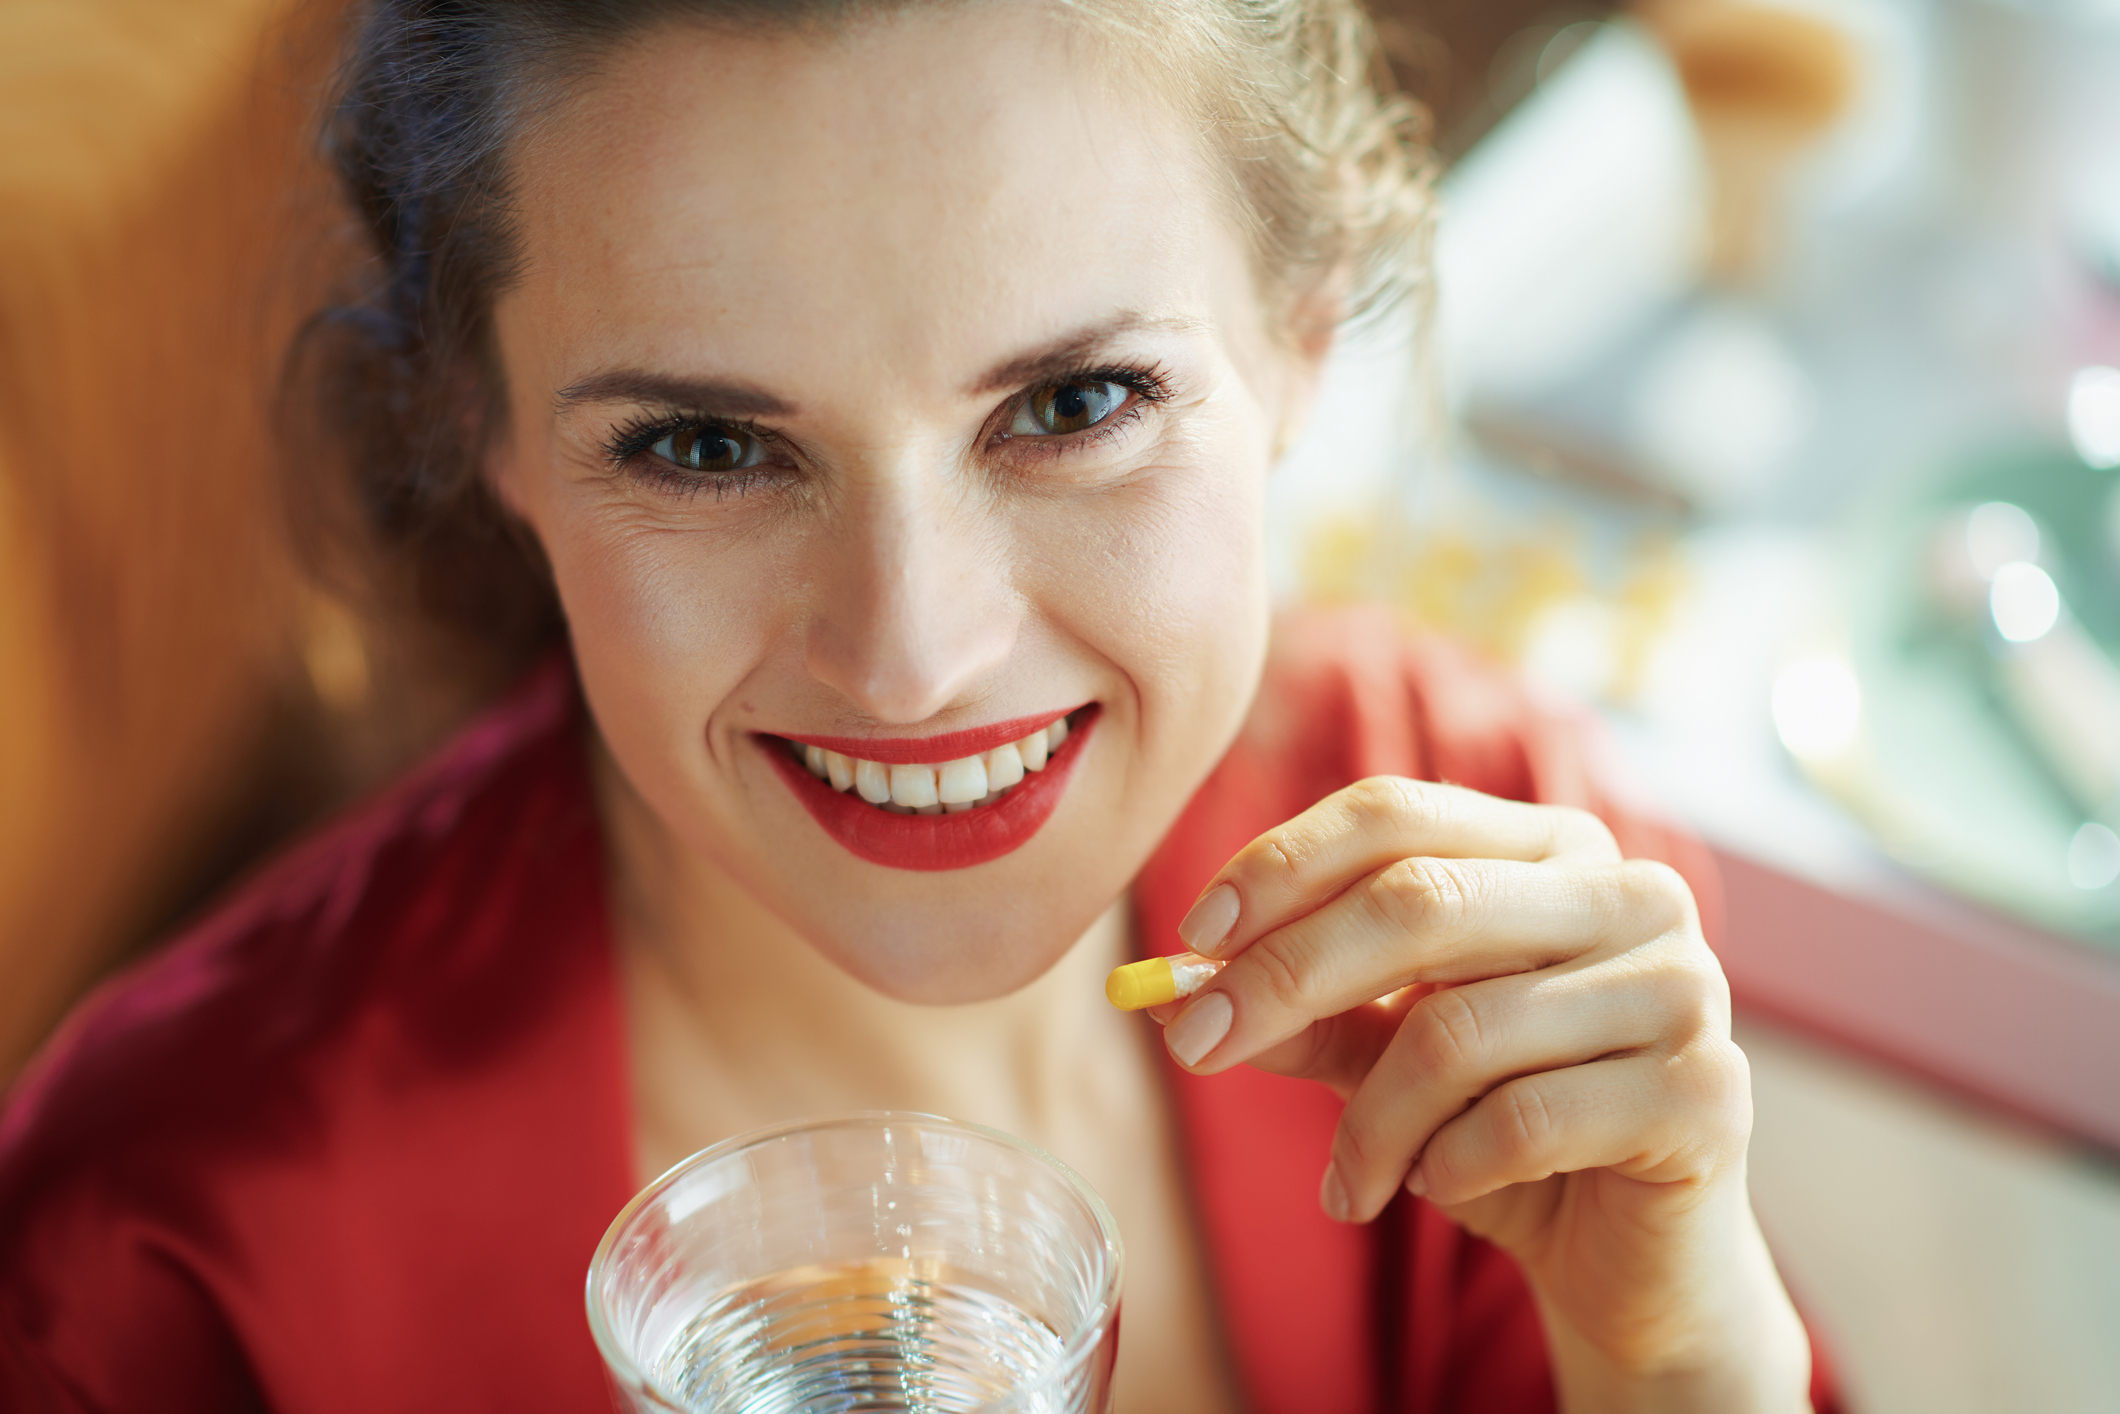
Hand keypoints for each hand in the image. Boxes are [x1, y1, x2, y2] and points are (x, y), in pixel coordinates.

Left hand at [1147, 778, 1812, 1411]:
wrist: (1633, 1262)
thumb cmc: (1503, 1132)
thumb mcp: (1385, 1058)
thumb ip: (1303, 1011)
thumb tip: (1168, 989)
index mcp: (1553, 848)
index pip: (1398, 813)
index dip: (1283, 865)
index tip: (1193, 935)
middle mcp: (1632, 892)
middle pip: (1418, 900)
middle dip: (1285, 976)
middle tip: (1195, 1047)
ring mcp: (1684, 986)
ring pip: (1459, 1029)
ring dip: (1369, 1121)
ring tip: (1348, 1179)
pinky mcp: (1706, 1093)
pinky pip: (1523, 1119)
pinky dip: (1447, 1166)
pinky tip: (1440, 1188)